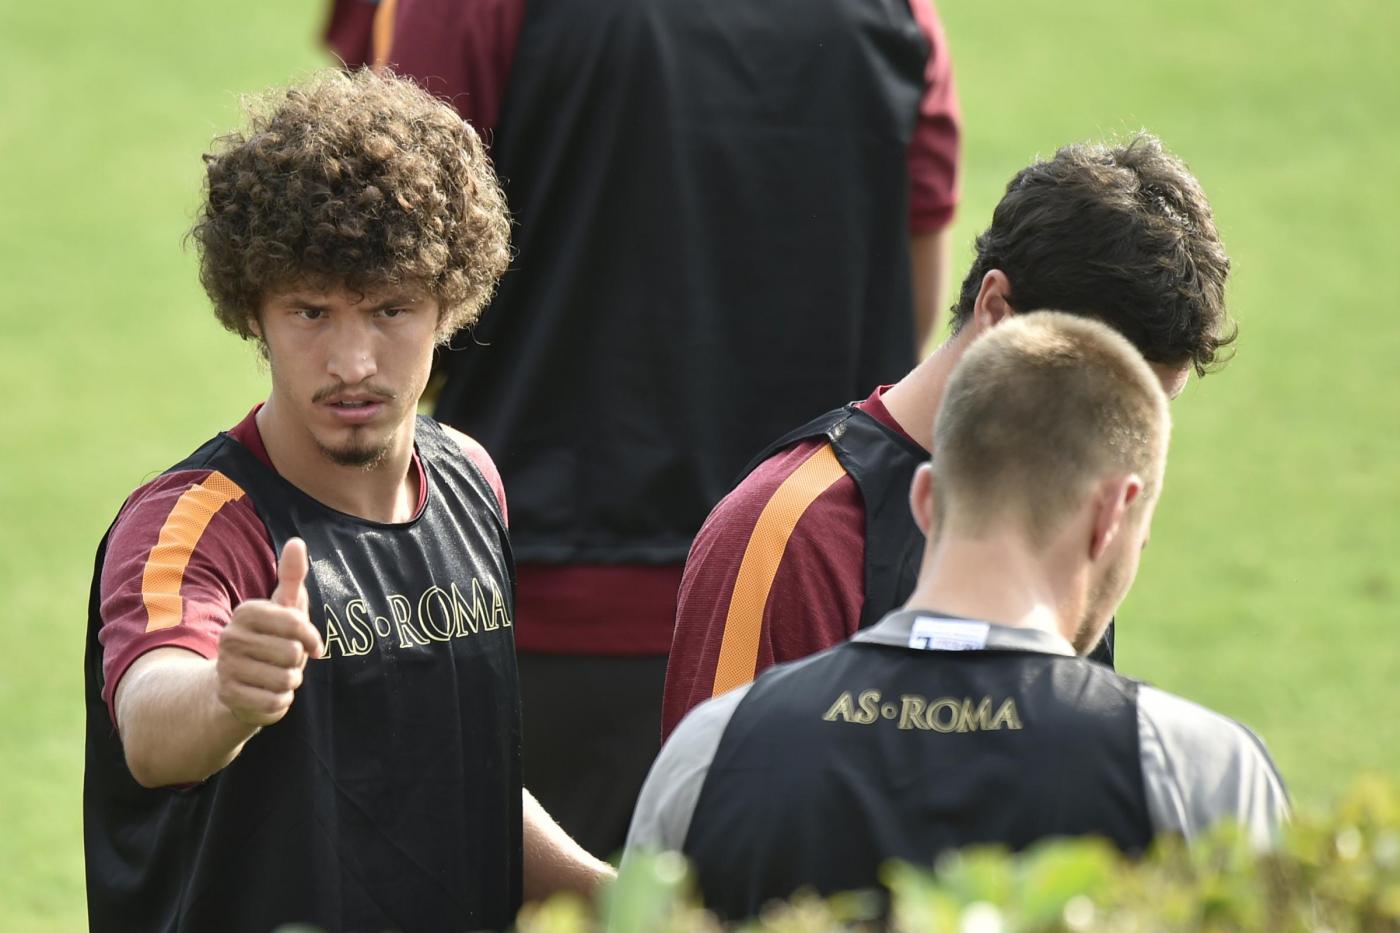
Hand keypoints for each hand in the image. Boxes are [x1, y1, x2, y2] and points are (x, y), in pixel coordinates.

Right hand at [216, 537, 323, 726]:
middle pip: (293, 654)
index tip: (309, 642)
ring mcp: (226, 668)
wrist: (239, 681)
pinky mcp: (229, 697)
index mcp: (246, 612)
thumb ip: (292, 576)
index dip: (311, 637)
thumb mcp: (284, 606)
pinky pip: (276, 703)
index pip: (296, 624)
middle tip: (284, 660)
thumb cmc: (272, 638)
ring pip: (286, 680)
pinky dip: (281, 702)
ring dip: (290, 682)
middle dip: (299, 662)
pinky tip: (267, 692)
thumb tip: (297, 541)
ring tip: (276, 675)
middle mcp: (230, 637)